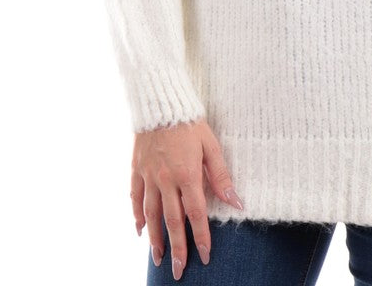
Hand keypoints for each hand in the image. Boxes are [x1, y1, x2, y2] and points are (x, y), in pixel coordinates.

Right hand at [131, 118, 243, 280]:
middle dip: (177, 248)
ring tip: (159, 259)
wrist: (161, 102)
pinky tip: (139, 230)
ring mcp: (149, 176)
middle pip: (172, 221)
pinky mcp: (136, 169)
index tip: (205, 257)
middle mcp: (166, 180)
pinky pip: (135, 197)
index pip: (196, 214)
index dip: (201, 237)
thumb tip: (236, 201)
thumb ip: (221, 176)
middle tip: (178, 271)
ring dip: (155, 239)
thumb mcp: (211, 145)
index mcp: (187, 174)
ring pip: (150, 215)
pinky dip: (136, 215)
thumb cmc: (190, 122)